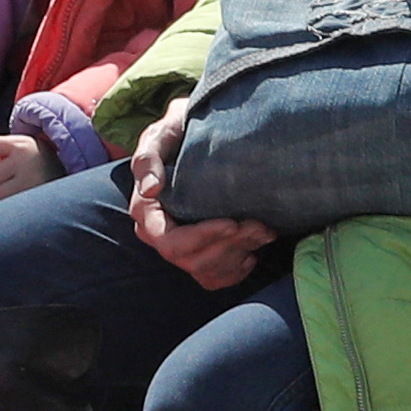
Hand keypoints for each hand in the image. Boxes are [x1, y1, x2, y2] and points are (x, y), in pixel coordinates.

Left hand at [0, 133, 49, 199]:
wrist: (78, 182)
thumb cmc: (38, 165)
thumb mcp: (21, 151)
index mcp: (21, 143)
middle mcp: (27, 159)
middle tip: (17, 176)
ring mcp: (32, 181)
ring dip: (4, 193)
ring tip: (26, 187)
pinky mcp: (34, 200)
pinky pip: (7, 205)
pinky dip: (12, 205)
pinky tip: (28, 199)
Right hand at [126, 104, 273, 289]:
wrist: (197, 134)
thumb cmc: (178, 131)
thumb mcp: (162, 133)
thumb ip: (148, 157)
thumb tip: (151, 190)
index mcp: (146, 211)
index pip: (170, 242)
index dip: (203, 238)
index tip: (232, 222)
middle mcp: (159, 234)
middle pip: (192, 260)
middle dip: (229, 246)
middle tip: (261, 225)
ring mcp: (180, 246)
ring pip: (206, 272)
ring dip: (239, 255)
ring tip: (264, 231)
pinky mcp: (199, 253)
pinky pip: (215, 279)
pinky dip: (237, 270)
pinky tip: (252, 251)